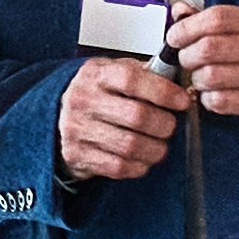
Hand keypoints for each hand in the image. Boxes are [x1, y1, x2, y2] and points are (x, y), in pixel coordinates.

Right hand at [56, 54, 190, 182]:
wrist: (57, 115)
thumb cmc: (96, 93)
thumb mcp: (114, 72)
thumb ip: (144, 74)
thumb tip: (179, 83)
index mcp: (95, 75)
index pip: (132, 80)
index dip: (162, 92)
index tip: (181, 101)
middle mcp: (83, 100)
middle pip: (136, 116)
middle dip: (163, 124)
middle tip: (170, 126)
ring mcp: (77, 129)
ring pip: (130, 145)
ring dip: (154, 149)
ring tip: (159, 146)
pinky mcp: (77, 155)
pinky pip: (117, 166)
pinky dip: (138, 166)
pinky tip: (142, 159)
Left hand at [170, 8, 238, 135]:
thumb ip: (217, 19)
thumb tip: (179, 10)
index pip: (217, 18)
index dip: (187, 27)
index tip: (175, 36)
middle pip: (209, 48)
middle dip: (187, 55)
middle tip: (186, 60)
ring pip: (211, 76)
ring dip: (197, 79)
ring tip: (202, 78)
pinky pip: (221, 101)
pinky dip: (209, 99)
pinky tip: (215, 95)